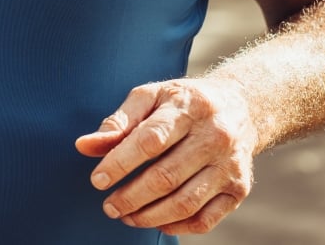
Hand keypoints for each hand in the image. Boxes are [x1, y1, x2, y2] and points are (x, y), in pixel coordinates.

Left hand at [74, 78, 257, 235]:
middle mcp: (215, 136)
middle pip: (166, 177)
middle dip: (130, 197)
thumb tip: (84, 146)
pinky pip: (206, 219)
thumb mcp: (151, 97)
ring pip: (185, 202)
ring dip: (149, 216)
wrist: (241, 106)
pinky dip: (178, 227)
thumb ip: (118, 122)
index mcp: (189, 107)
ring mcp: (230, 165)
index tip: (97, 180)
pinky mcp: (239, 188)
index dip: (119, 163)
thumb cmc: (184, 103)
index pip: (150, 141)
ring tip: (126, 216)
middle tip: (109, 206)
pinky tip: (157, 221)